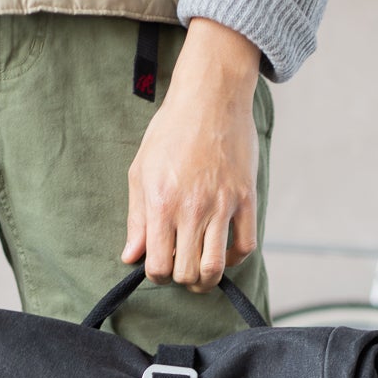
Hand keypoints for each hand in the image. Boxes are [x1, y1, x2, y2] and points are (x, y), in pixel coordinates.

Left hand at [123, 18, 261, 292]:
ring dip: (208, 279)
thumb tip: (131, 257)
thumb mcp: (141, 172)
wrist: (210, 98)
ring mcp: (222, 205)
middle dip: (181, 279)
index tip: (159, 266)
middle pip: (188, 273)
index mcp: (161, 204)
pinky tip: (224, 250)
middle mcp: (192, 209)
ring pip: (217, 267)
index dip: (156, 276)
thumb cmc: (170, 132)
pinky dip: (234, 257)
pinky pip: (246, 245)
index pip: (158, 266)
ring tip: (202, 272)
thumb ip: (137, 220)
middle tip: (181, 268)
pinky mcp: (246, 198)